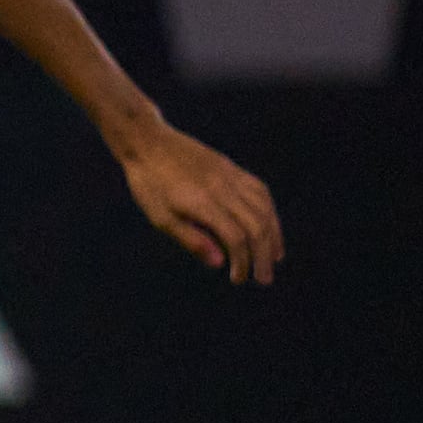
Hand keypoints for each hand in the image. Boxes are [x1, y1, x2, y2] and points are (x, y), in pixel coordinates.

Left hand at [115, 117, 282, 283]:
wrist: (148, 142)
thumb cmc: (149, 184)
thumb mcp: (160, 216)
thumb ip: (191, 239)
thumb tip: (220, 263)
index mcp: (203, 204)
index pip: (235, 239)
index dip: (242, 262)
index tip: (238, 279)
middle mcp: (224, 190)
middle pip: (256, 227)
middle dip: (263, 256)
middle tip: (263, 279)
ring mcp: (231, 177)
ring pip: (264, 209)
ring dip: (273, 236)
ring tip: (274, 257)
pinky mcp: (232, 169)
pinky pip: (260, 191)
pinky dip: (269, 212)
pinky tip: (269, 226)